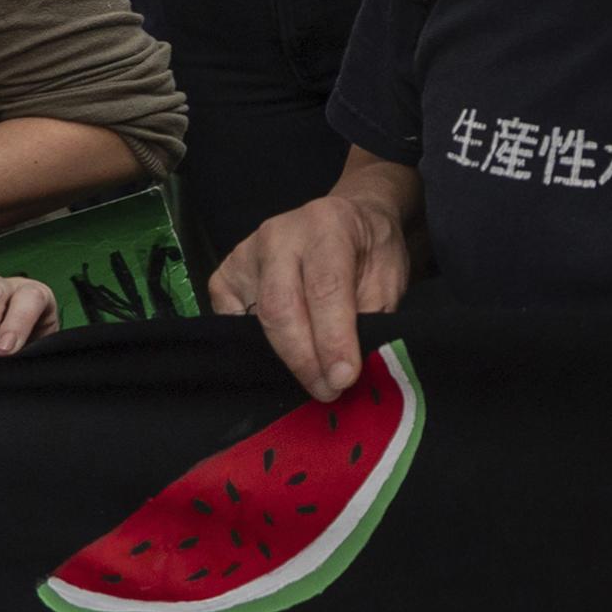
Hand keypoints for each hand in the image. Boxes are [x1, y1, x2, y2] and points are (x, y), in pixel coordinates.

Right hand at [208, 192, 412, 399]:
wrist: (345, 220)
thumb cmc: (370, 249)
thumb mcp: (388, 275)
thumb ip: (372, 314)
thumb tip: (349, 367)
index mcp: (328, 225)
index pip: (325, 288)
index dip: (333, 339)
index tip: (344, 378)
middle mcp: (279, 235)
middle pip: (280, 308)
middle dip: (305, 359)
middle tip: (329, 391)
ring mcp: (245, 255)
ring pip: (255, 321)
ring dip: (284, 359)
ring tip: (314, 382)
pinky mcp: (223, 278)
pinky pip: (234, 325)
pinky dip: (259, 350)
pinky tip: (283, 362)